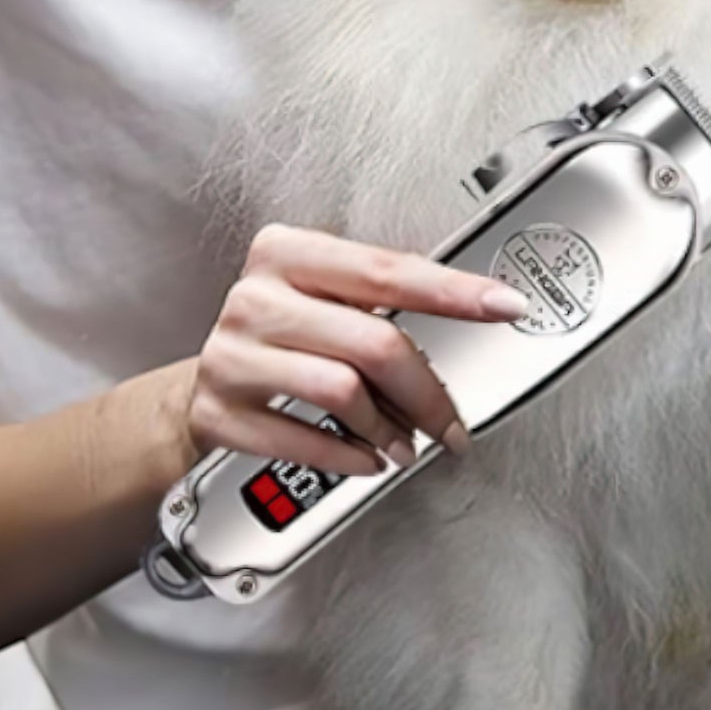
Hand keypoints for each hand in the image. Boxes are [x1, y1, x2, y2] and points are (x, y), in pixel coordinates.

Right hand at [183, 223, 527, 479]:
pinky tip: (367, 457)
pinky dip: (348, 456)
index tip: (505, 305)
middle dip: (427, 391)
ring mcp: (232, 354)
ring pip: (342, 391)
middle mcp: (256, 297)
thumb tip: (470, 316)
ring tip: (404, 441)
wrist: (205, 381)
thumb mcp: (321, 296)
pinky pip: (302, 439)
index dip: (453, 292)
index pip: (387, 270)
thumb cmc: (282, 333)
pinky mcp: (218, 411)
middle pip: (372, 341)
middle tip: (451, 422)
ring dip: (389, 428)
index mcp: (287, 252)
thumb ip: (381, 300)